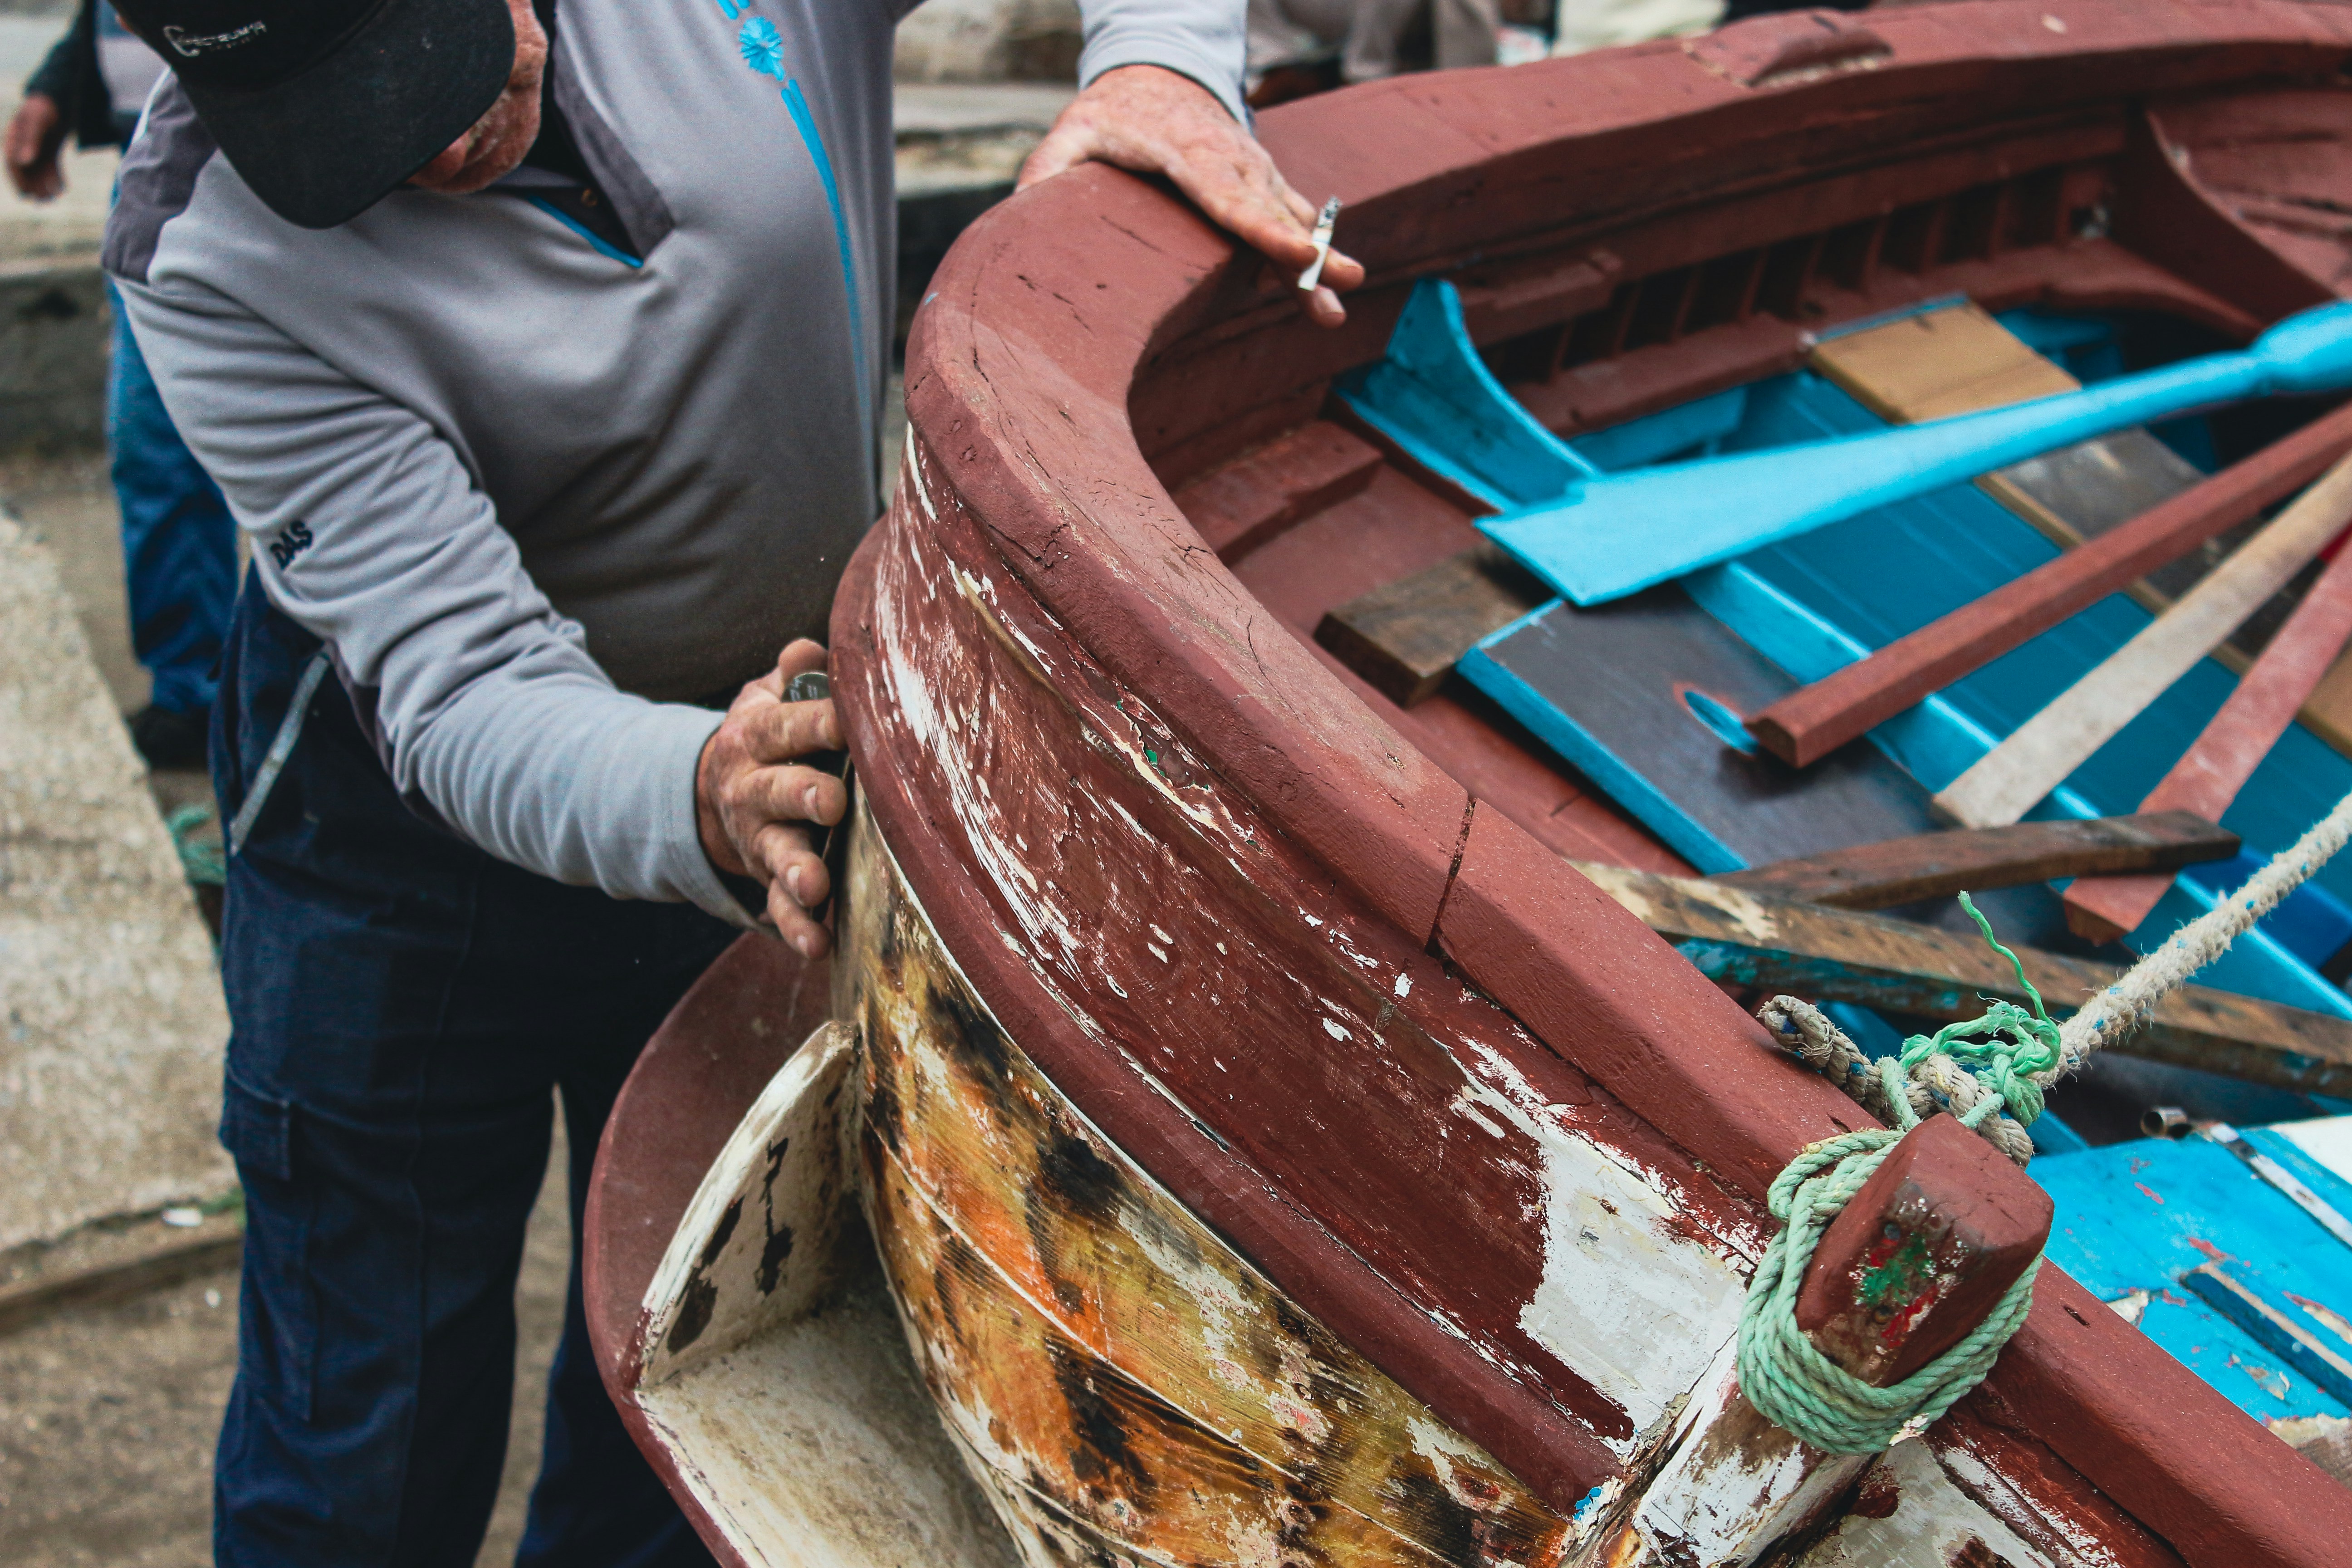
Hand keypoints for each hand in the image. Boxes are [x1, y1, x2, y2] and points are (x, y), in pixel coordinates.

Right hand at [5, 93, 66, 200]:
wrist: (58, 98)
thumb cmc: (44, 107)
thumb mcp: (37, 122)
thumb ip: (30, 141)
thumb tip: (23, 162)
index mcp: (13, 139)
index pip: (12, 163)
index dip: (18, 179)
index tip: (26, 194)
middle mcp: (23, 146)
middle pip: (26, 171)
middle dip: (33, 186)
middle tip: (43, 201)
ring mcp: (37, 149)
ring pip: (39, 172)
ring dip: (45, 185)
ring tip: (53, 198)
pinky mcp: (49, 151)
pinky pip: (51, 168)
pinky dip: (56, 178)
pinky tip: (63, 189)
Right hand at [695, 639, 847, 957]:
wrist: (711, 790)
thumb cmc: (765, 736)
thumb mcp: (764, 700)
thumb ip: (788, 678)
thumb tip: (810, 647)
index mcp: (757, 737)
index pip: (789, 725)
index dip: (818, 722)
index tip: (848, 720)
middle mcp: (754, 789)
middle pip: (778, 790)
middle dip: (803, 795)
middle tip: (830, 801)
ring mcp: (760, 838)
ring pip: (778, 854)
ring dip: (797, 871)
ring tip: (815, 887)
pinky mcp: (768, 877)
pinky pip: (780, 907)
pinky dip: (797, 928)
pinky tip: (818, 945)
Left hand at [1017, 64, 1364, 328]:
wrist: (1156, 70)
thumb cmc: (1110, 113)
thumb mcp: (1071, 131)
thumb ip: (1048, 170)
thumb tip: (1021, 213)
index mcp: (1183, 150)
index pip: (1225, 196)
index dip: (1261, 228)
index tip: (1296, 253)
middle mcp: (1227, 158)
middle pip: (1269, 210)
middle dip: (1308, 249)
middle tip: (1342, 280)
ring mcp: (1249, 166)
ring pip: (1289, 213)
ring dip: (1320, 254)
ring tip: (1347, 289)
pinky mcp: (1260, 176)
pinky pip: (1291, 210)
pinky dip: (1313, 241)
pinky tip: (1332, 279)